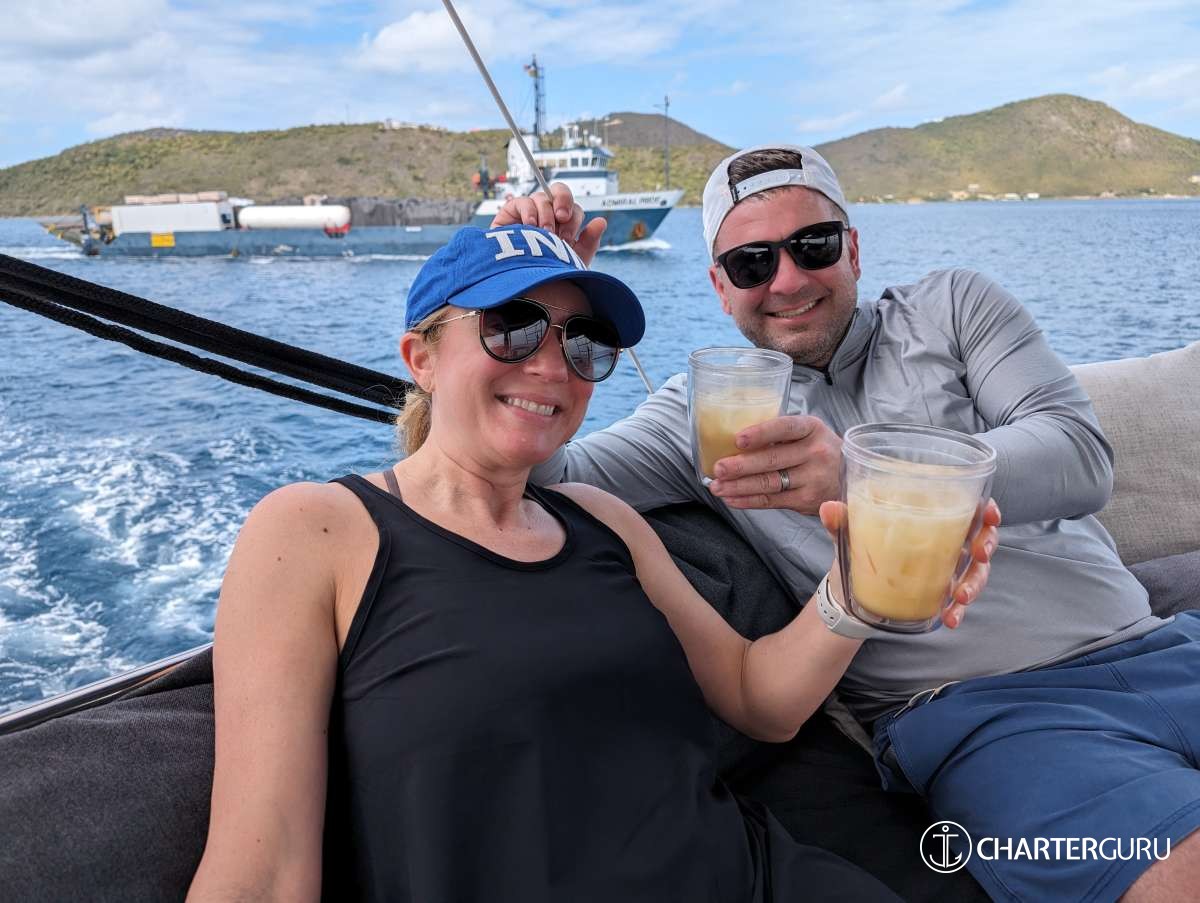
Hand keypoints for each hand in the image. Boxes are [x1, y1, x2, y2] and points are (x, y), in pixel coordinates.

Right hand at [490, 181, 605, 265]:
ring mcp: (530, 212)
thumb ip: (589, 241)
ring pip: (542, 197)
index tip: (567, 238)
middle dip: (564, 201)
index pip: (574, 208)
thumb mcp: (572, 260)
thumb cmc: (548, 275)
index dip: (573, 218)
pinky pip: (523, 202)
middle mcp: (548, 214)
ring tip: (544, 233)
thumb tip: (601, 221)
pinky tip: (530, 227)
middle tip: (562, 218)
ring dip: (546, 215)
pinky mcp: (511, 213)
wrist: (522, 286)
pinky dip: (529, 212)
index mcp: (564, 224)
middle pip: (559, 191)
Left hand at [709, 415, 840, 514]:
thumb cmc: (817, 450)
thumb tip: (732, 440)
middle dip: (740, 465)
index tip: (738, 439)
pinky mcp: (807, 500)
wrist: (849, 477)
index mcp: (812, 428)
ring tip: (717, 486)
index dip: (761, 433)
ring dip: (738, 486)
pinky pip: (772, 501)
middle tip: (717, 468)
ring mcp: (813, 479)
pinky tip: (731, 499)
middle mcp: (816, 452)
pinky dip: (748, 500)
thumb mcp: (807, 433)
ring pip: (769, 483)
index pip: (785, 428)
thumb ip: (780, 434)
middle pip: (772, 460)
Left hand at [818, 498, 1001, 629]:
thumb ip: (842, 521)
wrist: (848, 591)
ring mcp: (946, 568)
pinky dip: (959, 610)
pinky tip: (951, 618)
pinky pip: (959, 600)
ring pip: (976, 572)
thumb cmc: (858, 550)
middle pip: (981, 537)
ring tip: (960, 596)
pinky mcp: (940, 593)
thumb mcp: (849, 535)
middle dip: (987, 545)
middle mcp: (945, 540)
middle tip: (978, 555)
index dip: (986, 508)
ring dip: (975, 584)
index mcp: (929, 517)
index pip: (967, 505)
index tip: (989, 514)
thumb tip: (828, 509)